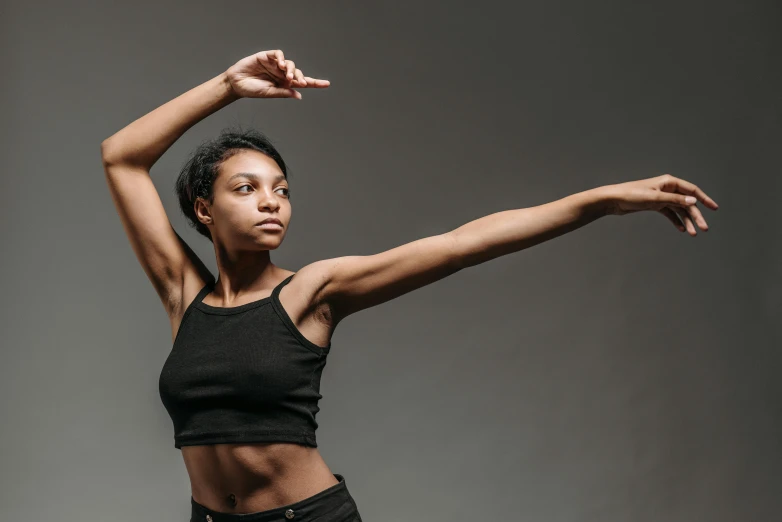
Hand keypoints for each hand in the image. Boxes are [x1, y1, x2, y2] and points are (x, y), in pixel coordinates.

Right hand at [225, 49, 329, 98]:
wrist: (235, 84)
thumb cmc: (252, 90)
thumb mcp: (269, 93)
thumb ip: (283, 92)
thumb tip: (299, 95)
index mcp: (284, 84)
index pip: (303, 83)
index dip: (315, 83)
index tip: (327, 84)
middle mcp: (282, 74)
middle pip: (298, 73)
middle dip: (301, 77)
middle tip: (299, 82)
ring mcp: (274, 65)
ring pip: (290, 63)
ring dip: (292, 69)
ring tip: (288, 75)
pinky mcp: (266, 57)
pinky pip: (278, 54)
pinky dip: (282, 58)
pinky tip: (281, 64)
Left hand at [600, 174, 718, 235]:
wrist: (613, 200)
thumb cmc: (632, 195)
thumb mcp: (655, 198)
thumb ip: (675, 200)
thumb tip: (693, 202)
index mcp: (669, 182)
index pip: (692, 191)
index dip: (704, 199)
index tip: (714, 208)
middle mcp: (667, 188)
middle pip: (687, 203)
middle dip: (696, 216)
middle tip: (704, 228)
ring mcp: (661, 197)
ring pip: (679, 210)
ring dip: (687, 221)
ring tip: (693, 233)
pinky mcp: (655, 205)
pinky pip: (670, 213)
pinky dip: (676, 221)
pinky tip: (681, 229)